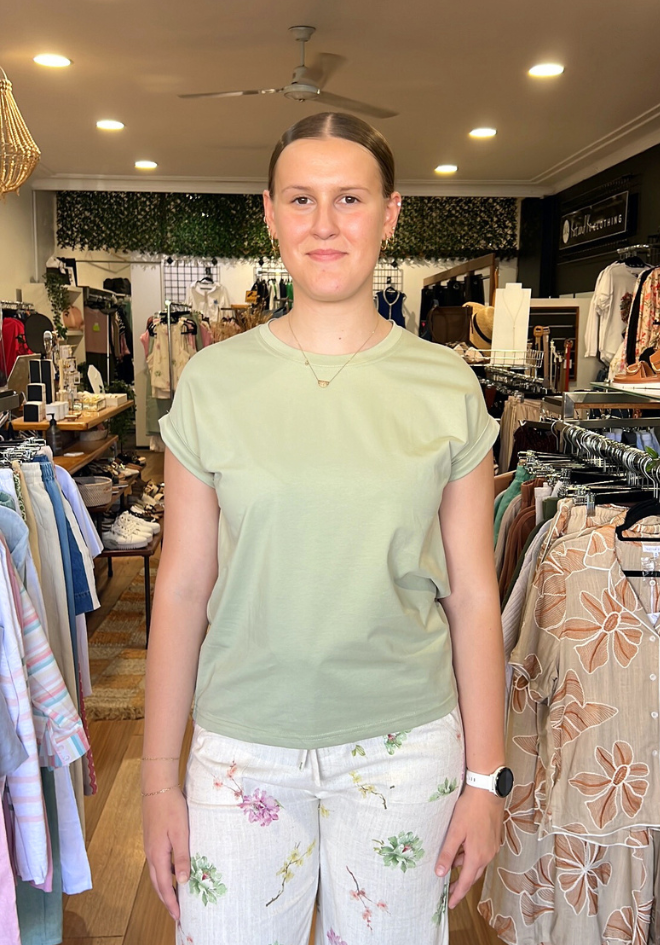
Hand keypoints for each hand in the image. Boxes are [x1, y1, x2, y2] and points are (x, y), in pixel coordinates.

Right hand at [143, 787, 189, 920]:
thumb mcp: (180, 833)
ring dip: (164, 887)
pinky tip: (173, 871)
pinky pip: (157, 863)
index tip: (178, 916)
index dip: (171, 902)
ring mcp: (150, 846)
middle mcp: (151, 854)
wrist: (157, 787)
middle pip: (157, 883)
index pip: (164, 886)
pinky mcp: (152, 839)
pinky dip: (164, 874)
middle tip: (176, 912)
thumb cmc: (171, 808)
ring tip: (175, 896)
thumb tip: (183, 881)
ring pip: (156, 874)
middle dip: (166, 899)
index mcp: (158, 855)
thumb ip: (182, 857)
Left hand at [435, 785, 503, 908]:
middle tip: (449, 890)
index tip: (450, 904)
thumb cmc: (470, 809)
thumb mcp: (455, 831)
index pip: (466, 882)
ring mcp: (492, 846)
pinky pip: (481, 853)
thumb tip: (439, 873)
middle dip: (461, 882)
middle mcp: (488, 854)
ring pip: (477, 862)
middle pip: (473, 874)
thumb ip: (447, 853)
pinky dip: (471, 855)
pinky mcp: (494, 837)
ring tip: (451, 862)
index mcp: (478, 856)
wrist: (488, 790)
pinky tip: (462, 847)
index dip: (457, 894)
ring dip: (465, 865)